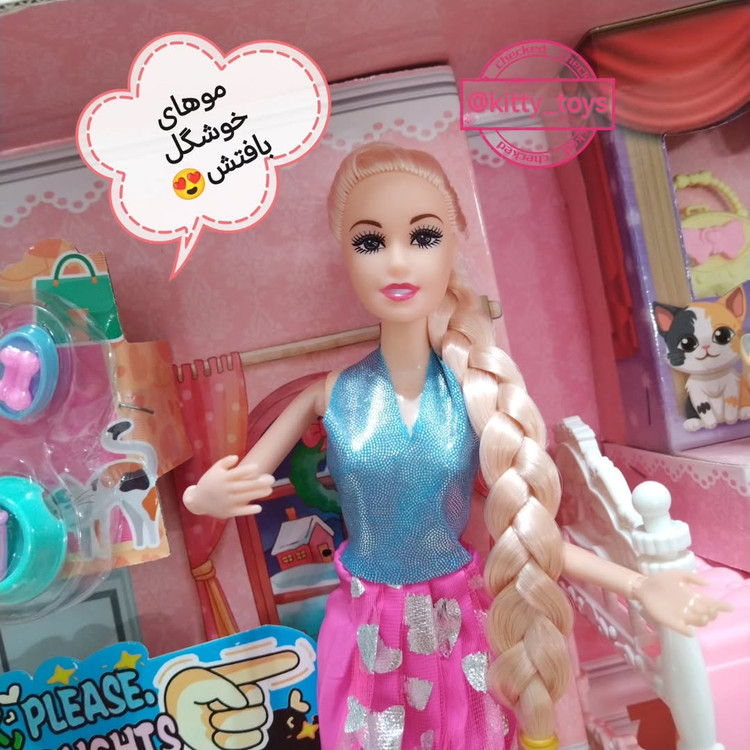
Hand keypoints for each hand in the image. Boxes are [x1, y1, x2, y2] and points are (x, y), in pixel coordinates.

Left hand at [164, 651, 298, 749]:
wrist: (166, 722)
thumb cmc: (181, 695)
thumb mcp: (197, 683)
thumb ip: (222, 686)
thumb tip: (243, 701)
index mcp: (236, 678)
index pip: (266, 666)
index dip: (283, 661)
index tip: (299, 656)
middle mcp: (246, 698)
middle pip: (263, 703)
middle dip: (237, 711)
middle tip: (213, 712)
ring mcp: (244, 721)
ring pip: (259, 725)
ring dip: (231, 727)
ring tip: (211, 725)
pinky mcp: (240, 741)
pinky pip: (252, 742)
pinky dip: (231, 741)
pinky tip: (216, 738)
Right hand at [183, 455, 274, 517]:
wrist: (198, 501)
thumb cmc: (209, 482)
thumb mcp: (214, 469)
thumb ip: (225, 462)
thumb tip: (236, 457)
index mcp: (222, 478)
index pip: (236, 474)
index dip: (246, 470)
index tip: (257, 467)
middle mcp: (225, 490)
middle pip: (244, 486)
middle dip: (258, 483)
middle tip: (271, 479)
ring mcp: (227, 501)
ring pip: (244, 497)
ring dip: (258, 494)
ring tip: (269, 490)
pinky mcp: (228, 511)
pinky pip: (240, 511)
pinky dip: (249, 510)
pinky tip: (259, 507)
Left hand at [633, 569, 731, 636]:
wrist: (643, 586)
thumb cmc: (661, 580)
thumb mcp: (677, 574)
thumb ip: (693, 577)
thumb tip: (709, 583)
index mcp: (693, 597)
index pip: (711, 604)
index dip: (721, 607)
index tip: (728, 607)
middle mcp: (689, 608)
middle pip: (707, 615)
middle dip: (712, 614)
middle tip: (710, 610)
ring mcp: (681, 615)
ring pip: (698, 623)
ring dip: (702, 621)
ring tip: (702, 616)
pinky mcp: (670, 621)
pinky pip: (682, 629)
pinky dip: (687, 631)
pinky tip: (690, 630)